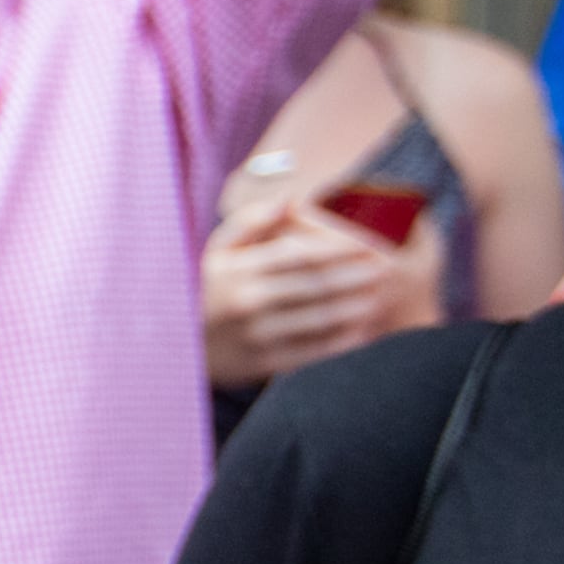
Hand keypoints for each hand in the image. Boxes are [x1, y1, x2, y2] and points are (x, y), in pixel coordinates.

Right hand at [199, 199, 415, 387]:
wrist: (176, 347)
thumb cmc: (204, 290)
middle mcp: (247, 301)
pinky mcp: (262, 364)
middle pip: (317, 285)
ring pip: (320, 318)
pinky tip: (360, 330)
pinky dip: (341, 341)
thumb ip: (250, 221)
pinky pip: (312, 351)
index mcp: (239, 269)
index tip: (371, 245)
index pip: (302, 254)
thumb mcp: (216, 251)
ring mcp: (255, 335)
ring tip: (379, 297)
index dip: (342, 249)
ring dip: (356, 307)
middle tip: (387, 269)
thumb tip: (290, 199)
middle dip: (358, 276)